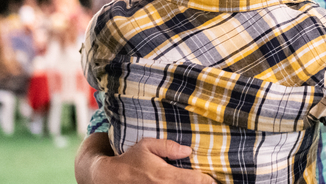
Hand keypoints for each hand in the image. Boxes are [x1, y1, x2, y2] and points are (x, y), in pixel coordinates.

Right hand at [92, 138, 213, 183]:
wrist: (111, 178)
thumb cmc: (131, 160)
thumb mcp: (147, 145)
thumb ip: (168, 146)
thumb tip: (188, 150)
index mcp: (166, 176)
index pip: (195, 180)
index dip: (208, 180)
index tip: (214, 178)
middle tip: (211, 182)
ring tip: (199, 182)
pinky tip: (185, 183)